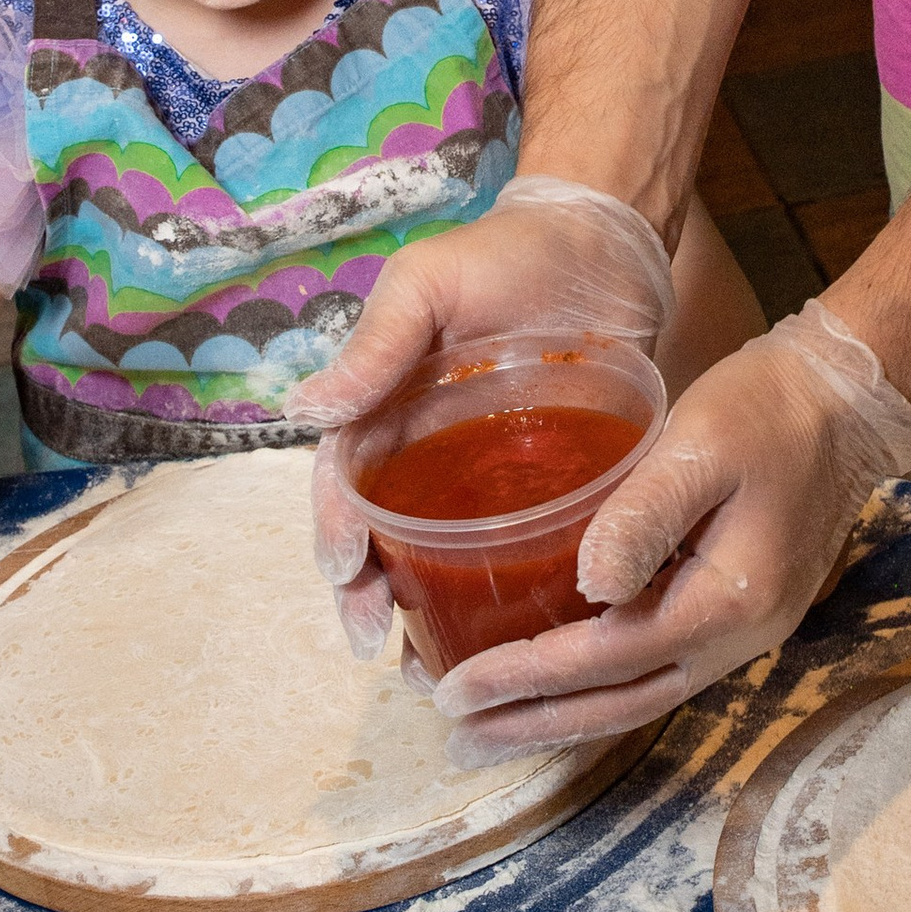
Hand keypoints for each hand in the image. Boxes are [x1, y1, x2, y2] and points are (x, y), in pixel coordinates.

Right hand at [303, 175, 676, 654]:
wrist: (605, 242)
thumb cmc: (506, 253)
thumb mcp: (429, 283)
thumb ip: (378, 343)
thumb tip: (305, 409)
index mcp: (389, 410)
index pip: (346, 483)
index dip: (338, 531)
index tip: (347, 574)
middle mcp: (430, 453)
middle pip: (385, 537)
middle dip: (369, 595)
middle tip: (376, 641)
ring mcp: (491, 475)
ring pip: (444, 559)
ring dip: (427, 613)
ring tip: (430, 669)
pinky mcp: (552, 485)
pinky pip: (522, 551)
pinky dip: (508, 596)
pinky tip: (514, 640)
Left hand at [408, 300, 910, 755]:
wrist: (845, 400)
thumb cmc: (767, 408)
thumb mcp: (700, 444)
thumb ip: (644, 514)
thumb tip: (588, 587)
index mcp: (726, 600)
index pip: (607, 656)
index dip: (529, 676)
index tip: (456, 689)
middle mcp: (737, 638)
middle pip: (622, 703)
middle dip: (535, 723)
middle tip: (455, 737)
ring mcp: (743, 633)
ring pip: (640, 696)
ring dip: (564, 716)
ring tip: (490, 728)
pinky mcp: (737, 613)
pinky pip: (656, 668)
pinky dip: (600, 687)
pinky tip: (557, 683)